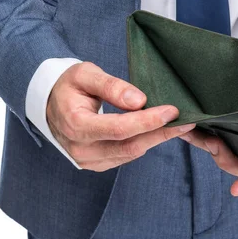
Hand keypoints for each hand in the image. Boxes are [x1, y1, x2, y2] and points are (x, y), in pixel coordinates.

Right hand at [47, 62, 194, 170]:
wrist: (50, 104)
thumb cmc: (69, 86)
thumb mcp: (85, 74)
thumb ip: (111, 86)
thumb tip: (139, 100)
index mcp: (76, 125)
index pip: (119, 128)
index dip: (148, 120)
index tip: (172, 111)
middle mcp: (81, 149)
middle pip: (130, 146)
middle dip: (160, 133)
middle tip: (187, 121)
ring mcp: (89, 160)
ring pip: (130, 154)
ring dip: (156, 139)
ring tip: (178, 125)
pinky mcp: (97, 163)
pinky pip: (126, 156)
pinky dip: (144, 143)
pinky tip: (158, 131)